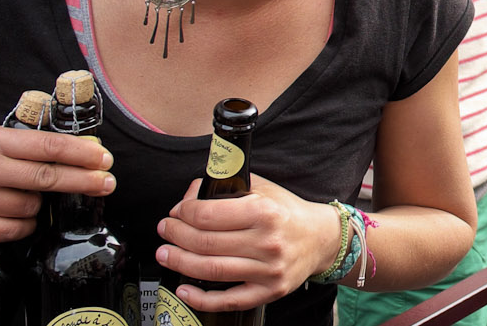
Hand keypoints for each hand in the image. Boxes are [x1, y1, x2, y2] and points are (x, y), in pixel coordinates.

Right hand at [0, 127, 114, 243]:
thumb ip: (33, 147)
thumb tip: (87, 152)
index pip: (47, 147)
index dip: (81, 154)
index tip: (104, 159)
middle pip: (45, 178)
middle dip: (82, 181)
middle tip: (107, 183)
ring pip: (31, 208)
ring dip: (38, 205)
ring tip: (24, 195)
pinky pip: (13, 230)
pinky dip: (23, 224)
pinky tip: (15, 214)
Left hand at [156, 175, 345, 310]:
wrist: (321, 239)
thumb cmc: (287, 213)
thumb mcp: (262, 188)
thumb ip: (227, 186)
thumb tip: (190, 195)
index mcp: (263, 212)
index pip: (207, 214)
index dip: (183, 213)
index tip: (176, 212)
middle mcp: (266, 242)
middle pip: (204, 243)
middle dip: (175, 236)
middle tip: (165, 231)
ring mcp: (268, 270)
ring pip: (210, 270)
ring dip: (179, 262)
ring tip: (166, 254)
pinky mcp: (269, 292)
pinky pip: (228, 300)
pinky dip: (201, 298)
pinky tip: (184, 289)